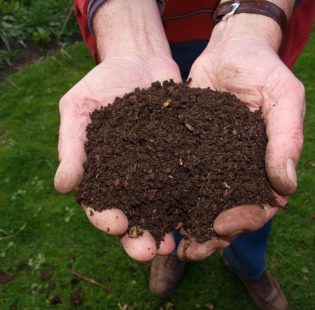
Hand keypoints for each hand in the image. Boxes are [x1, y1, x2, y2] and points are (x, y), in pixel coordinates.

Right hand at [55, 0, 181, 261]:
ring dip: (169, 227)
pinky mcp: (182, 157)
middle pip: (134, 215)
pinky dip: (194, 199)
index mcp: (102, 172)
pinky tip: (203, 212)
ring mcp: (159, 169)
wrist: (139, 60)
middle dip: (140, 236)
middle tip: (150, 250)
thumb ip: (71, 145)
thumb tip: (62, 186)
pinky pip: (188, 181)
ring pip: (163, 207)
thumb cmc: (103, 83)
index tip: (116, 225)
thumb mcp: (79, 107)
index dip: (106, 218)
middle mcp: (131, 177)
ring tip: (177, 242)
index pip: (100, 204)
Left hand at [177, 14, 304, 260]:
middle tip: (189, 251)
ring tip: (167, 241)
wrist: (229, 51)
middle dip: (209, 235)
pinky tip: (151, 207)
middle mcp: (235, 169)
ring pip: (198, 201)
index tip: (221, 227)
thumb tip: (285, 186)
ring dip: (185, 223)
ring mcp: (209, 162)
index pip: (258, 205)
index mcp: (262, 165)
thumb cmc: (262, 70)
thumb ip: (285, 138)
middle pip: (225, 212)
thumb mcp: (283, 97)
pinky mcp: (186, 150)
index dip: (243, 221)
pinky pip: (176, 176)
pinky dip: (166, 195)